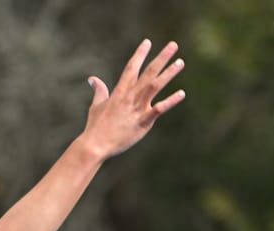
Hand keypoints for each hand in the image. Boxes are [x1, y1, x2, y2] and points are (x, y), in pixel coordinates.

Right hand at [82, 40, 185, 158]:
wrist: (96, 145)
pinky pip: (159, 109)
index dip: (140, 54)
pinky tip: (181, 93)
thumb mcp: (96, 105)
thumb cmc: (95, 127)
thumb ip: (99, 90)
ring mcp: (137, 108)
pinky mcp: (143, 122)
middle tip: (173, 45)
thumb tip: (92, 79)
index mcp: (120, 91)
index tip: (147, 42)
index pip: (131, 67)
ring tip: (180, 62)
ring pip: (155, 85)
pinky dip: (170, 101)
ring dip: (168, 73)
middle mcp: (130, 96)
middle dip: (161, 58)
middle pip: (148, 72)